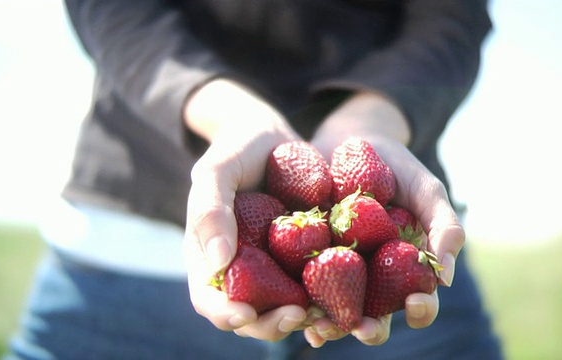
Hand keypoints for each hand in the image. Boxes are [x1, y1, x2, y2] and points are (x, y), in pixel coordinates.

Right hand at [182, 79, 307, 340]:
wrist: (273, 136)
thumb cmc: (237, 148)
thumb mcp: (217, 169)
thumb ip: (209, 209)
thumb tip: (219, 262)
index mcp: (211, 257)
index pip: (210, 299)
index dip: (225, 314)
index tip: (247, 313)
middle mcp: (244, 270)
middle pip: (252, 315)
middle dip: (272, 324)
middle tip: (298, 315)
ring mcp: (276, 268)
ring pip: (287, 307)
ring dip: (305, 318)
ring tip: (326, 311)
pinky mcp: (306, 260)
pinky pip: (318, 285)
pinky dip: (333, 295)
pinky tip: (352, 292)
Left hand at [308, 91, 464, 344]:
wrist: (348, 141)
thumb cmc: (396, 166)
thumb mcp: (425, 189)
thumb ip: (443, 225)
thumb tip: (446, 277)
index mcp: (405, 269)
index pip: (419, 300)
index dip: (421, 309)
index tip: (415, 302)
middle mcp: (372, 278)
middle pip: (375, 315)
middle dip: (371, 328)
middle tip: (364, 328)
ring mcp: (337, 271)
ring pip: (336, 309)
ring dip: (330, 325)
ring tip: (321, 329)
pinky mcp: (304, 260)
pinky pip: (302, 287)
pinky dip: (300, 302)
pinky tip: (296, 310)